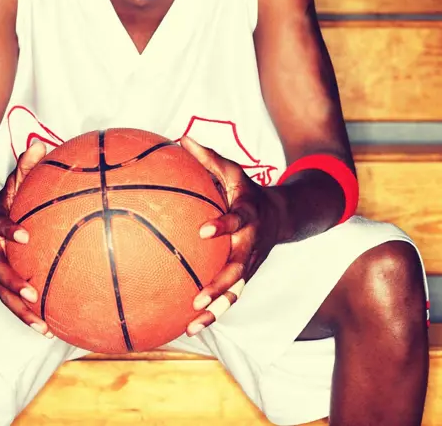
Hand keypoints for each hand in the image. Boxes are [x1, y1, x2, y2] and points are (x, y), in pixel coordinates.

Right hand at [0, 141, 52, 336]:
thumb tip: (39, 144)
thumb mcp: (10, 182)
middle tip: (32, 295)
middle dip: (12, 283)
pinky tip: (47, 328)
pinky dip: (24, 315)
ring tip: (41, 325)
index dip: (8, 229)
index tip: (24, 236)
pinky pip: (7, 300)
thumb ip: (25, 167)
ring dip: (18, 310)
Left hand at [180, 136, 281, 335]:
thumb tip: (180, 137)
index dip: (224, 224)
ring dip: (216, 310)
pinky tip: (191, 326)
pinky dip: (214, 313)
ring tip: (192, 325)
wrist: (284, 214)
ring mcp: (251, 264)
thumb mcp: (233, 170)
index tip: (204, 231)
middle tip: (197, 298)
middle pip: (238, 269)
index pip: (237, 220)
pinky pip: (232, 298)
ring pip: (236, 292)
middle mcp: (252, 244)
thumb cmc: (249, 190)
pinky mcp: (247, 277)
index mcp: (248, 215)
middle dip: (220, 285)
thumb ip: (208, 157)